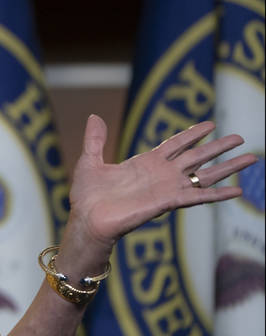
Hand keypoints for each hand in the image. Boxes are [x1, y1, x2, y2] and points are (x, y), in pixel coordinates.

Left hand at [65, 115, 252, 254]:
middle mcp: (161, 175)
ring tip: (251, 158)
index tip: (211, 124)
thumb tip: (95, 116)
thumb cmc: (87, 196)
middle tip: (240, 138)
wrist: (87, 220)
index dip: (193, 134)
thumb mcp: (90, 161)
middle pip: (197, 157)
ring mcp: (167, 188)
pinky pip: (198, 197)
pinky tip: (238, 190)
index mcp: (145, 163)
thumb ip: (96, 139)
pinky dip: (218, 194)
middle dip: (218, 148)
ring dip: (228, 167)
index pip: (176, 144)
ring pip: (204, 175)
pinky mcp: (167, 202)